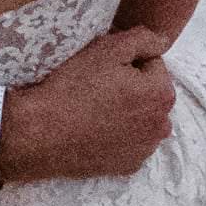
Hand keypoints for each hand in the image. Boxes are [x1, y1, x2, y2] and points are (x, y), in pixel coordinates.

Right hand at [0, 29, 174, 184]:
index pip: (152, 63)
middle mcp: (161, 125)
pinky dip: (120, 134)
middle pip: (150, 92)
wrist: (42, 133)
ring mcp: (145, 150)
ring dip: (129, 110)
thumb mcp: (108, 49)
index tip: (104, 66)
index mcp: (162, 94)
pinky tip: (97, 128)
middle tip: (98, 85)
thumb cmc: (74, 87)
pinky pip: (130, 141)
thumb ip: (144, 39)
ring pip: (142, 118)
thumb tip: (163, 41)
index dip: (127, 60)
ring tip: (97, 107)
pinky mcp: (128, 166)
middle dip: (132, 85)